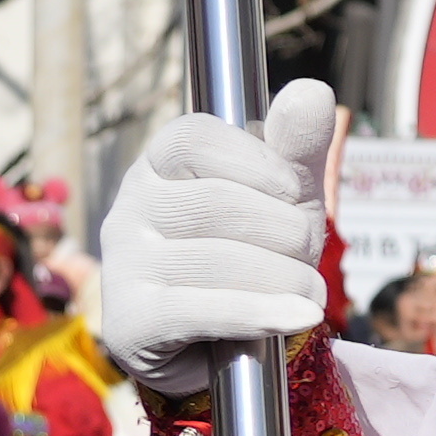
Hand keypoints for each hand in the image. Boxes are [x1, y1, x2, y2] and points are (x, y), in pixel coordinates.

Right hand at [97, 81, 338, 373]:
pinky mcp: (130, 322)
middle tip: (309, 254)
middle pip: (217, 203)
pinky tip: (300, 316)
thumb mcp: (283, 196)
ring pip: (218, 260)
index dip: (257, 162)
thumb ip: (297, 147)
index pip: (196, 138)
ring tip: (308, 293)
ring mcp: (122, 265)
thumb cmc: (253, 253)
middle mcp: (129, 207)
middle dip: (287, 232)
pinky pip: (203, 310)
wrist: (220, 343)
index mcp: (159, 164)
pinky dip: (263, 314)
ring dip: (286, 279)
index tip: (293, 191)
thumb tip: (312, 91)